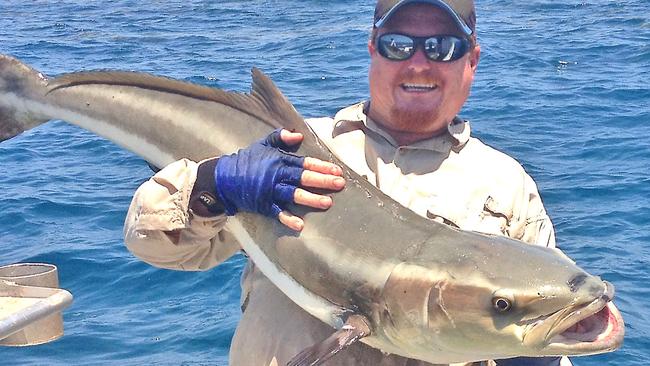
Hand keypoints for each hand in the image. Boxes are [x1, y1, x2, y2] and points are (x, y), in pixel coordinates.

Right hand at [215, 129, 344, 230]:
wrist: (224, 178)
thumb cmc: (247, 160)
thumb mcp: (263, 144)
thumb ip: (281, 137)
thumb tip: (299, 135)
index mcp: (280, 160)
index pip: (305, 163)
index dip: (322, 166)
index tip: (337, 170)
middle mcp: (277, 175)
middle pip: (303, 178)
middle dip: (322, 181)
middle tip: (340, 184)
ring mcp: (270, 191)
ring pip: (294, 195)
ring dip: (311, 199)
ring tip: (327, 203)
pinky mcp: (263, 205)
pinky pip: (277, 212)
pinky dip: (287, 218)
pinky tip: (300, 225)